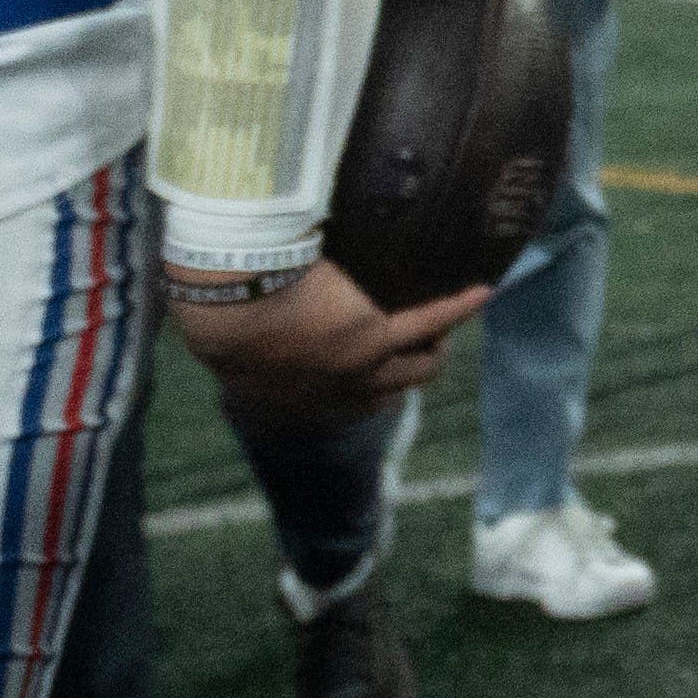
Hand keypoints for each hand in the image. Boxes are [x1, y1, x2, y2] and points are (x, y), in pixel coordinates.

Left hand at [163, 258, 490, 427]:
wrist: (227, 306)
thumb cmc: (216, 317)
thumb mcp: (229, 345)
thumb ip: (245, 343)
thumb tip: (232, 324)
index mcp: (299, 400)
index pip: (346, 405)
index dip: (365, 389)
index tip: (368, 369)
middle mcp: (337, 396)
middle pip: (391, 390)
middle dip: (405, 372)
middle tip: (414, 345)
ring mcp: (361, 368)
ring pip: (419, 367)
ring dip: (433, 347)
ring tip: (442, 326)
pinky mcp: (377, 335)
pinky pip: (430, 320)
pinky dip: (457, 308)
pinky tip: (481, 291)